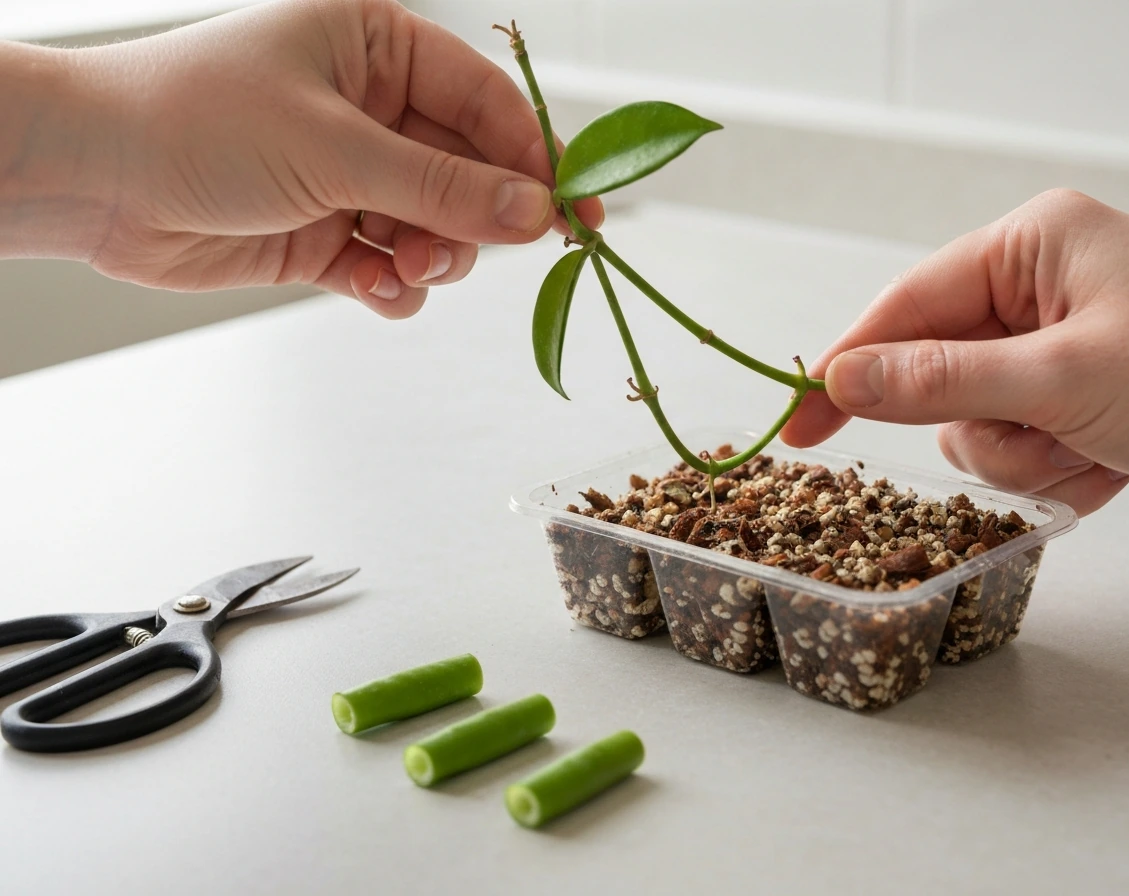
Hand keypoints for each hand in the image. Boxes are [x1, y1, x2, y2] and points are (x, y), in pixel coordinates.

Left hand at [8, 0, 600, 317]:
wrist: (92, 179)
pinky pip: (394, 267)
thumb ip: (444, 188)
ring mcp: (351, 174)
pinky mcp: (327, 232)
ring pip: (438, 228)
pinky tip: (369, 287)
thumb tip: (538, 211)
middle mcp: (371, 109)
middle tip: (468, 251)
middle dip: (475, 222)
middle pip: (471, 174)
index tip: (577, 211)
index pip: (488, 104)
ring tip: (398, 267)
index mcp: (378, 48)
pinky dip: (393, 286)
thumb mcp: (337, 149)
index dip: (536, 159)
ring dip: (433, 259)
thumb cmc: (198, 123)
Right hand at [782, 189, 1128, 517]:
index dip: (845, 368)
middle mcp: (1038, 293)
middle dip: (986, 428)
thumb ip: (940, 379)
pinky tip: (1117, 467)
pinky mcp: (1081, 406)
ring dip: (1027, 460)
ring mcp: (1059, 353)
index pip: (905, 307)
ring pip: (975, 429)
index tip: (796, 424)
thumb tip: (841, 380)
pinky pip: (1022, 454)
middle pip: (937, 379)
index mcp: (1031, 248)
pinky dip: (1060, 476)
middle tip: (1036, 437)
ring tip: (1095, 452)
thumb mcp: (1063, 377)